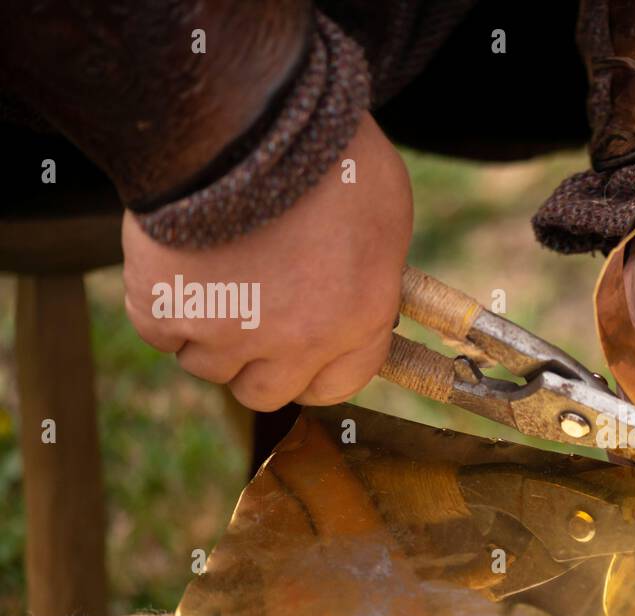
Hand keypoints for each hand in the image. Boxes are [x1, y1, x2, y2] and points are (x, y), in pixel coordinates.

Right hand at [122, 112, 412, 410]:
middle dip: (256, 361)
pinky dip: (162, 307)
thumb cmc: (327, 149)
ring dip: (207, 332)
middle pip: (265, 392)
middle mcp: (297, 340)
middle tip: (251, 313)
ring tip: (213, 275)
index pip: (336, 385)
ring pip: (206, 366)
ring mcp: (228, 331)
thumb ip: (372, 268)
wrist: (244, 116)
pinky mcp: (166, 309)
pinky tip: (177, 266)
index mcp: (359, 319)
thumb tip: (361, 286)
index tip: (301, 347)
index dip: (314, 368)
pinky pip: (159, 333)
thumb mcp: (386, 210)